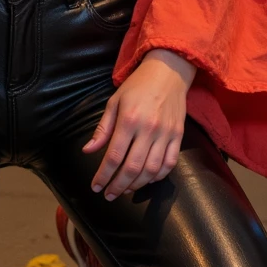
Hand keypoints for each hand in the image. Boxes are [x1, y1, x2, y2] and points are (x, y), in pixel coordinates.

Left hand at [84, 49, 194, 198]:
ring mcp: (166, 134)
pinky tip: (147, 180)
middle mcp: (148, 129)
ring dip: (137, 184)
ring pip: (151, 170)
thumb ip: (102, 129)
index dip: (103, 175)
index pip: (114, 156)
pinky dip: (158, 176)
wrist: (167, 72)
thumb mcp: (114, 102)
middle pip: (132, 168)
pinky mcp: (178, 136)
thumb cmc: (137, 86)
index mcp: (129, 120)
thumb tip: (88, 150)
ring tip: (125, 189)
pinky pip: (169, 164)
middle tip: (109, 195)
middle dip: (118, 186)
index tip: (96, 186)